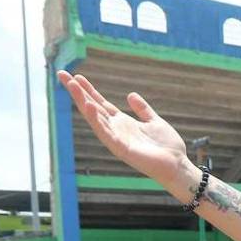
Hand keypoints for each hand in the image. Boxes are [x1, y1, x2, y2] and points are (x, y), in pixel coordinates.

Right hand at [57, 72, 193, 190]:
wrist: (178, 165)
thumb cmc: (167, 147)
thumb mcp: (154, 122)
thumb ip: (143, 110)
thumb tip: (131, 95)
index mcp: (123, 122)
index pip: (101, 103)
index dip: (88, 90)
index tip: (75, 76)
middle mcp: (116, 129)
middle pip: (92, 107)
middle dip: (77, 92)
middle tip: (62, 75)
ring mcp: (117, 139)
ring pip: (95, 118)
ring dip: (83, 102)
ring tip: (72, 86)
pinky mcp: (122, 149)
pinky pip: (106, 134)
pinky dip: (97, 121)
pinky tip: (89, 107)